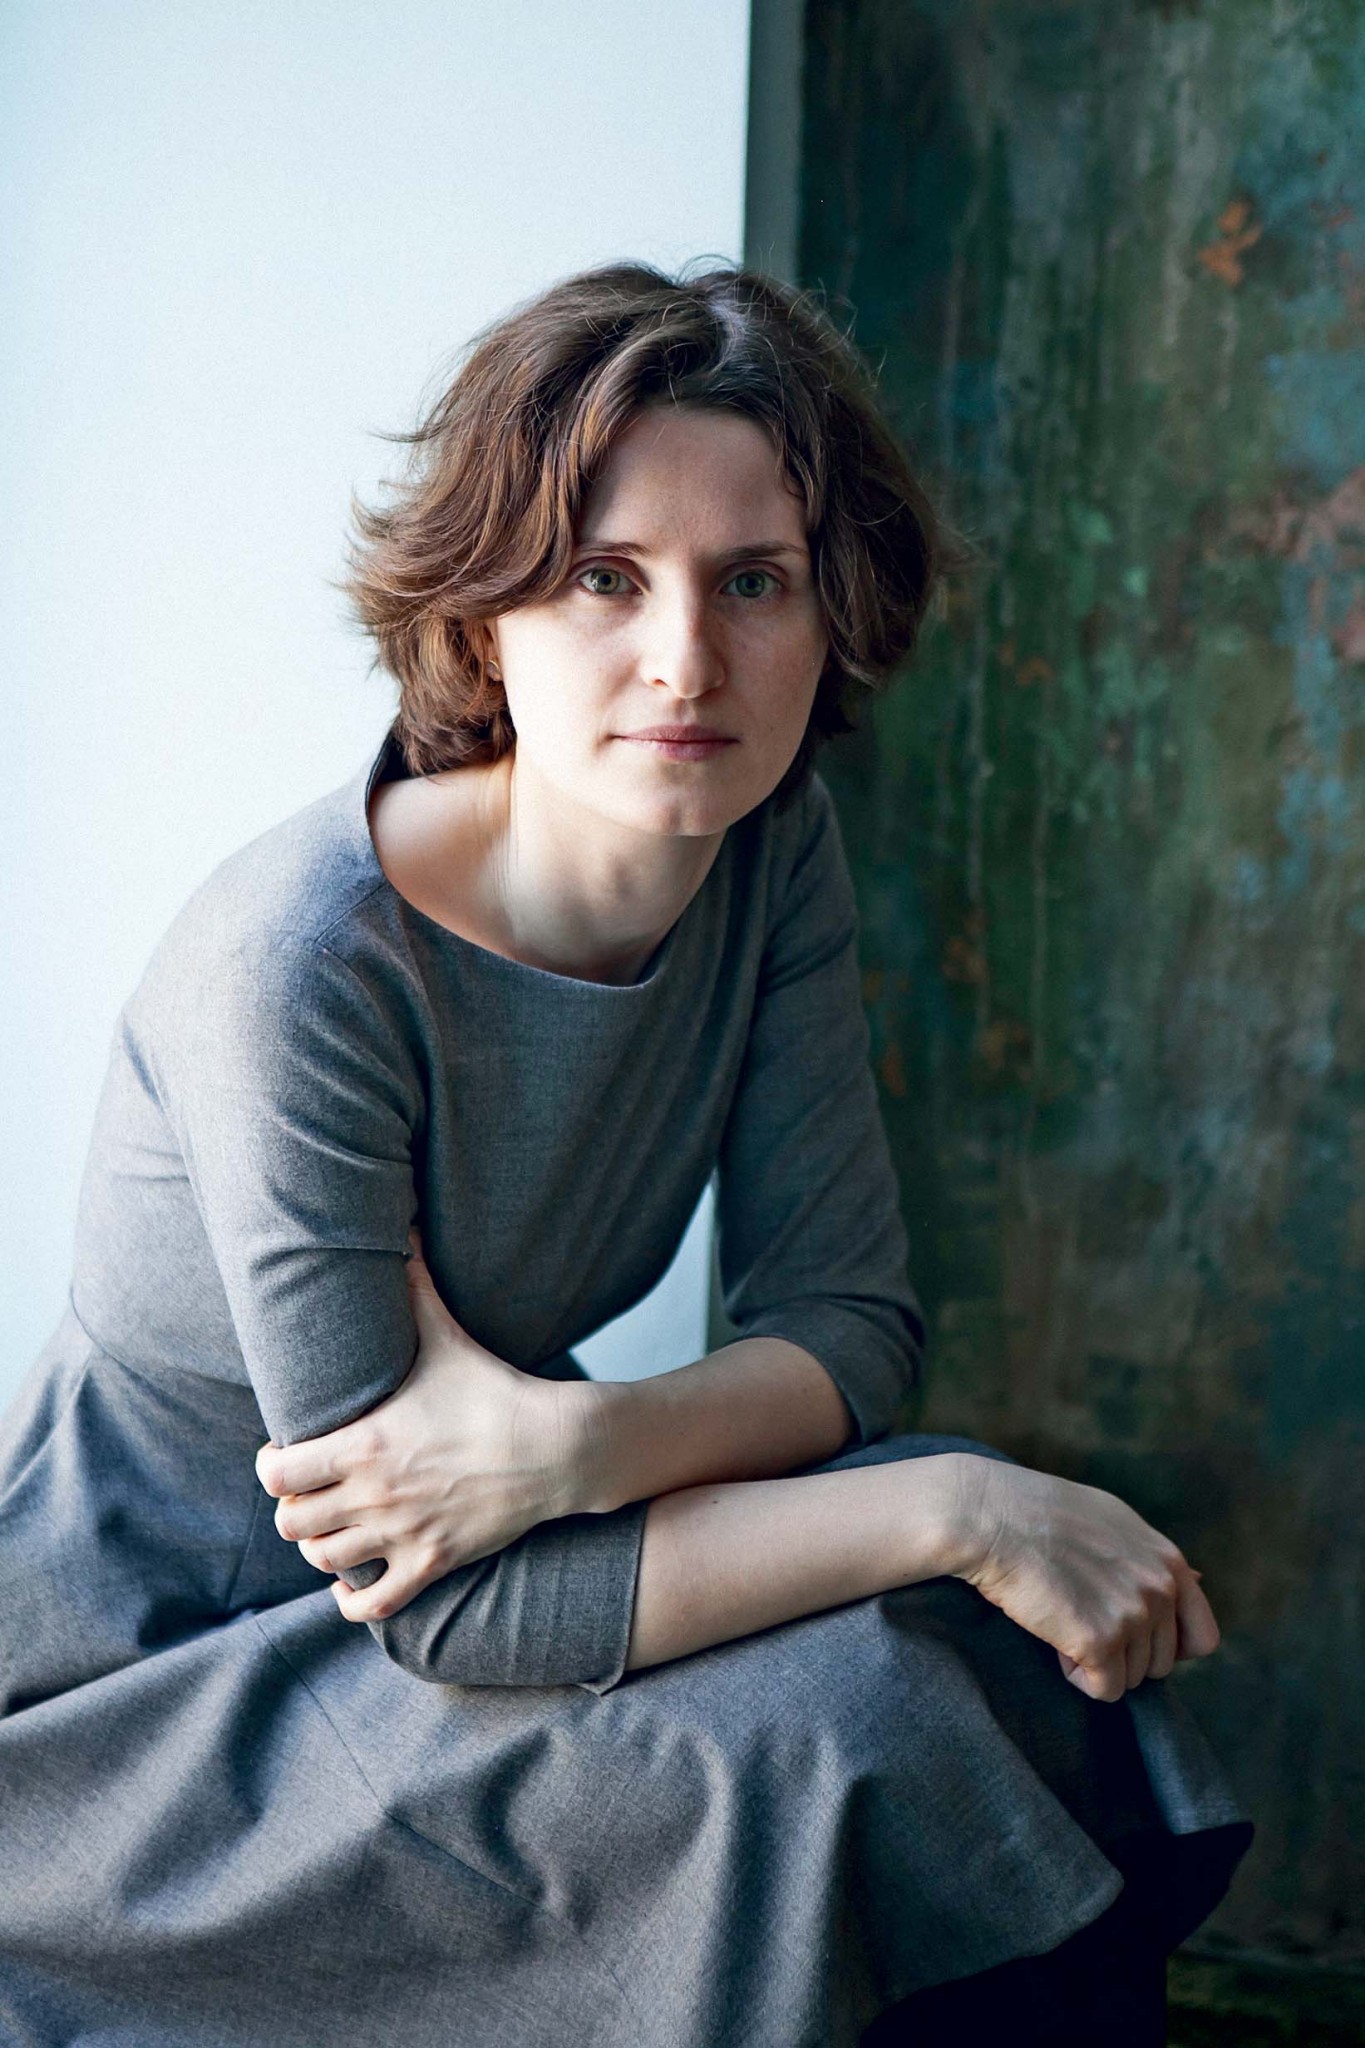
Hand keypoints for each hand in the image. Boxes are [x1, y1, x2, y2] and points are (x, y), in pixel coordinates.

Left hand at [255, 1230, 599, 1622]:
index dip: (272, 1467)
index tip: (286, 1455)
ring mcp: (402, 1533)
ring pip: (324, 1560)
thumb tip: (402, 1225)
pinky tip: (354, 1579)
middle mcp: (373, 1495)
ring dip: (321, 1545)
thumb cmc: (491, 1387)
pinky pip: (372, 1605)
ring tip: (333, 1524)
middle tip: (311, 1490)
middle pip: (291, 1524)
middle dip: (294, 1507)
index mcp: (362, 1444)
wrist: (554, 1445)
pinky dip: (354, 1598)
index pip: (276, 1474)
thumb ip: (412, 1285)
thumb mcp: (444, 1335)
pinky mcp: (433, 1562)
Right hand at [940, 1454, 1221, 1702]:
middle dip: (1122, 1653)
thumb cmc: (1036, 1513)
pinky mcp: (1101, 1641)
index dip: (1165, 1646)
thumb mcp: (1111, 1521)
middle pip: (1161, 1664)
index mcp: (1167, 1559)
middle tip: (1078, 1617)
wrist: (987, 1516)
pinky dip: (1077, 1675)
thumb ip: (1151, 1556)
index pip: (1202, 1637)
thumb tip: (1197, 1579)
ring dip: (1096, 1661)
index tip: (1128, 1636)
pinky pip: (1104, 1690)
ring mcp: (1134, 1614)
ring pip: (1131, 1679)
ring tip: (1061, 1618)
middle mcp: (1160, 1587)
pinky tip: (1054, 1637)